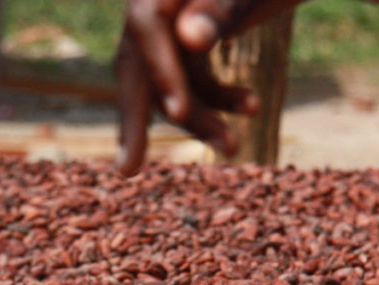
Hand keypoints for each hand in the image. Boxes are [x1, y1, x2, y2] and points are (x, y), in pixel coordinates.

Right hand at [116, 0, 300, 174]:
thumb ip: (221, 9)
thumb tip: (191, 37)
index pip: (146, 28)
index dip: (160, 71)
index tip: (179, 113)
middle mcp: (160, 5)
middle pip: (137, 64)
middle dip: (134, 120)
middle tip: (127, 173)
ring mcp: (174, 24)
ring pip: (169, 80)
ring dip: (199, 117)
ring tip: (234, 147)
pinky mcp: (191, 39)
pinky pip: (192, 77)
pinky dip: (216, 99)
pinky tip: (251, 109)